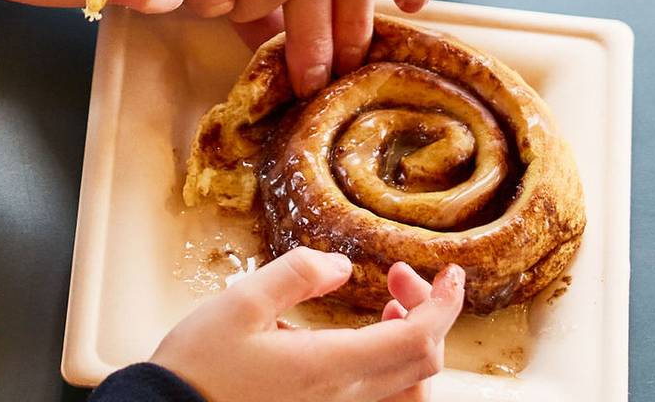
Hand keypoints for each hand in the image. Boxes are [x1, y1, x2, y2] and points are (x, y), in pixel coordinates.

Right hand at [151, 248, 463, 401]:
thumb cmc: (201, 363)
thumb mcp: (240, 301)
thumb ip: (295, 275)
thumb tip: (341, 266)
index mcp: (329, 367)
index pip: (417, 338)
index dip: (444, 304)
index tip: (453, 274)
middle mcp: (345, 400)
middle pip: (422, 363)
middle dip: (428, 310)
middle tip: (399, 273)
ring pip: (411, 389)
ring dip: (416, 342)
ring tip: (390, 304)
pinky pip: (386, 401)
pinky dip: (396, 369)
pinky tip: (369, 341)